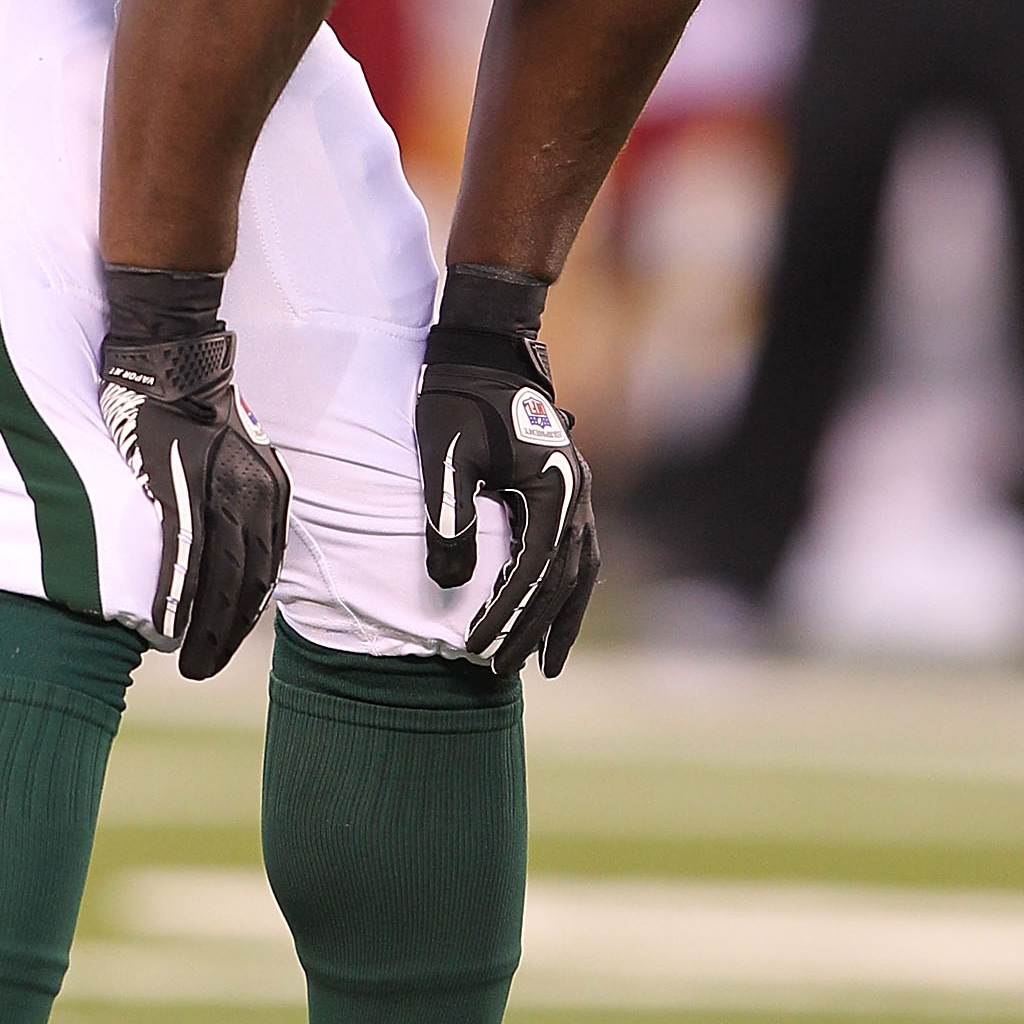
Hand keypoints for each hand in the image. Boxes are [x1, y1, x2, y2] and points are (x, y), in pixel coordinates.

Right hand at [99, 267, 290, 679]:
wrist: (173, 360)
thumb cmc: (197, 407)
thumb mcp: (237, 457)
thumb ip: (236, 499)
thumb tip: (221, 547)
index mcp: (270, 492)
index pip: (265, 570)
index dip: (245, 614)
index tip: (225, 641)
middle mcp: (254, 497)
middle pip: (247, 584)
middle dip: (226, 634)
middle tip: (204, 668)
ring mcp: (217, 495)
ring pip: (218, 579)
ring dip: (204, 628)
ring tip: (188, 663)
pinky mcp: (179, 489)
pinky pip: (184, 556)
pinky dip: (178, 596)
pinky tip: (168, 627)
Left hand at [415, 263, 599, 677]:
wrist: (482, 350)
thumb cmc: (458, 399)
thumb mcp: (444, 455)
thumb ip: (448, 517)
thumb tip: (453, 583)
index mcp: (556, 486)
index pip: (533, 570)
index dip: (505, 613)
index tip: (475, 648)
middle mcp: (578, 493)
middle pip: (563, 580)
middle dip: (533, 631)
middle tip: (500, 673)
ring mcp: (578, 491)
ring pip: (580, 572)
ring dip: (559, 619)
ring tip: (542, 666)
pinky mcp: (564, 490)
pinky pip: (574, 553)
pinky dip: (562, 590)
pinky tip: (546, 615)